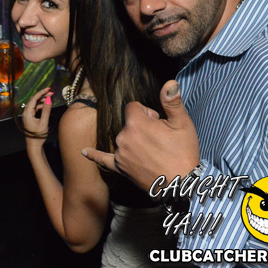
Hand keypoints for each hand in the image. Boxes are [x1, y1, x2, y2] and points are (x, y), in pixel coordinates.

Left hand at [22, 88, 52, 148]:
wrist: (34, 145)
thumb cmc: (38, 135)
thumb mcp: (44, 122)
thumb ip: (46, 110)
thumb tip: (48, 99)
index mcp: (27, 113)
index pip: (34, 99)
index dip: (41, 92)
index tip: (48, 89)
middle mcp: (26, 112)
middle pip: (34, 100)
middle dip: (42, 95)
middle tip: (51, 93)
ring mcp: (27, 115)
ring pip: (34, 104)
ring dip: (42, 100)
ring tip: (50, 98)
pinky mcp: (30, 117)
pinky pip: (35, 108)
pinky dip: (41, 106)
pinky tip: (46, 105)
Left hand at [81, 80, 199, 191]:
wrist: (181, 185)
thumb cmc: (183, 152)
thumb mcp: (182, 124)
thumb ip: (172, 101)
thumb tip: (169, 82)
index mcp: (136, 123)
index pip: (133, 107)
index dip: (147, 113)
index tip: (158, 122)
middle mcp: (123, 137)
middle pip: (128, 122)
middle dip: (142, 126)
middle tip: (159, 139)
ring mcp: (120, 153)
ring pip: (123, 138)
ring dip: (133, 140)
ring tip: (152, 151)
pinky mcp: (120, 168)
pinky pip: (103, 160)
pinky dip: (94, 155)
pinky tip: (84, 152)